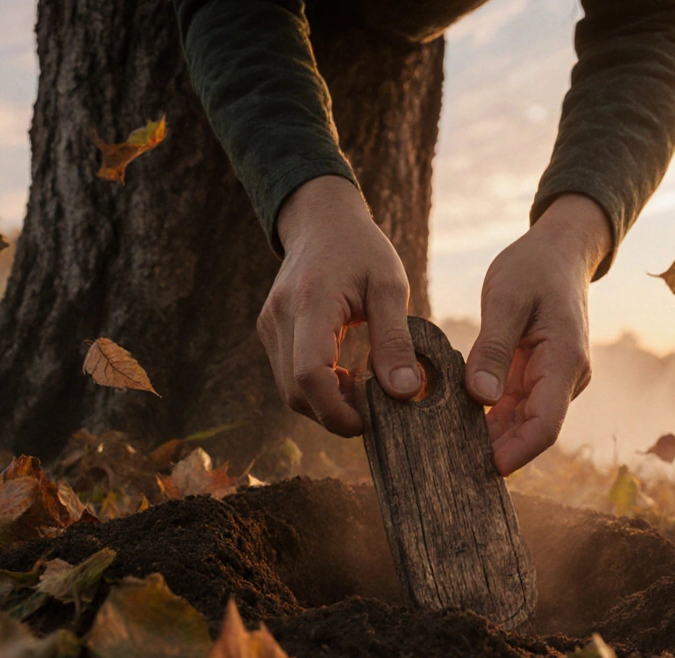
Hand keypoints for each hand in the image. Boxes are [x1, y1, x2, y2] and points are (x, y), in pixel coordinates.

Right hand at [258, 175, 421, 435]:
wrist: (321, 221)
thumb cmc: (362, 249)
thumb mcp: (390, 286)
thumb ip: (395, 339)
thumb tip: (405, 392)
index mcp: (311, 301)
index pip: (310, 374)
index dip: (337, 409)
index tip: (370, 420)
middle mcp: (279, 316)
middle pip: (296, 391)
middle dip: (334, 413)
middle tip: (375, 409)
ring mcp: (269, 325)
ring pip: (289, 390)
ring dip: (325, 403)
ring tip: (363, 391)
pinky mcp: (269, 331)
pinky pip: (287, 376)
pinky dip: (316, 388)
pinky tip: (345, 376)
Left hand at [466, 194, 611, 474]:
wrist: (560, 250)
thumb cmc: (534, 267)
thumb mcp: (506, 299)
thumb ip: (493, 348)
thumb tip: (481, 398)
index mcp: (564, 360)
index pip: (546, 423)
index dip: (519, 451)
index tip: (489, 468)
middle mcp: (565, 376)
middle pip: (532, 429)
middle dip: (498, 449)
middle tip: (450, 467)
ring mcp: (553, 378)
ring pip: (522, 420)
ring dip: (491, 436)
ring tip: (446, 451)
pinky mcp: (538, 374)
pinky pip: (515, 404)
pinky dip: (490, 416)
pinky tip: (456, 425)